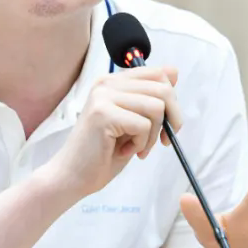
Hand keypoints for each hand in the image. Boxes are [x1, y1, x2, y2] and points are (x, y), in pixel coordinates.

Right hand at [45, 66, 182, 199]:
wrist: (73, 175)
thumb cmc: (103, 152)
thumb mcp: (133, 121)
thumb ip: (150, 96)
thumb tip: (174, 71)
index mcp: (112, 81)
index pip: (158, 73)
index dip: (171, 100)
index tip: (167, 123)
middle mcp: (106, 83)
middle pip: (163, 89)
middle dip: (171, 119)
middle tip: (160, 140)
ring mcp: (103, 97)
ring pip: (156, 107)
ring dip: (154, 135)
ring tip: (138, 147)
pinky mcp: (103, 114)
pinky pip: (143, 125)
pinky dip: (141, 144)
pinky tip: (125, 151)